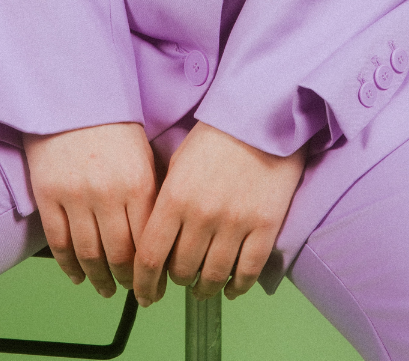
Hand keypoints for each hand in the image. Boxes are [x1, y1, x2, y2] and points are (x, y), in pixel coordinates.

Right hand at [23, 122, 156, 297]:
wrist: (71, 94)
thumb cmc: (112, 123)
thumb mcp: (143, 154)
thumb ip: (150, 193)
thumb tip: (160, 234)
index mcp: (138, 182)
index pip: (148, 242)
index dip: (153, 271)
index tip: (156, 284)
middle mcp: (107, 193)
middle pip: (119, 256)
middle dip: (128, 281)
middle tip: (133, 291)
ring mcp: (75, 196)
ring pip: (89, 255)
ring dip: (99, 280)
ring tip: (106, 289)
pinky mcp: (48, 195)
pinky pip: (59, 243)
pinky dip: (69, 266)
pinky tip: (78, 275)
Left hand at [133, 122, 305, 305]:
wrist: (261, 115)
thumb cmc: (217, 134)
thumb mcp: (179, 161)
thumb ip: (165, 200)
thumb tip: (155, 238)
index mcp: (175, 197)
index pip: (150, 257)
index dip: (144, 284)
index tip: (144, 294)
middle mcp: (203, 215)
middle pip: (181, 270)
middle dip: (177, 279)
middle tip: (179, 278)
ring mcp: (235, 223)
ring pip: (212, 276)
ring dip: (204, 288)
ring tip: (202, 287)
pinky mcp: (264, 226)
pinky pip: (247, 272)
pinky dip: (236, 287)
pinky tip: (230, 287)